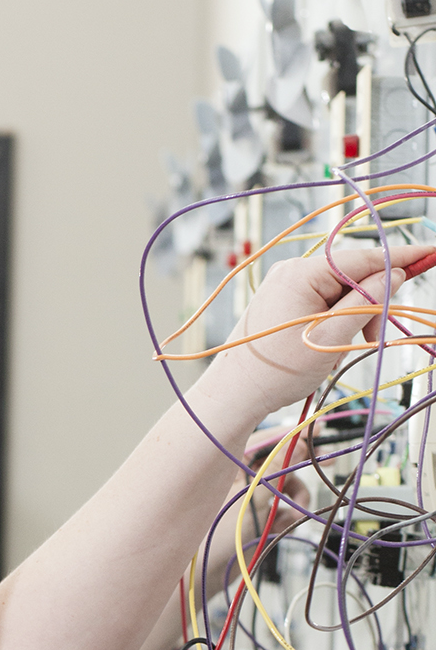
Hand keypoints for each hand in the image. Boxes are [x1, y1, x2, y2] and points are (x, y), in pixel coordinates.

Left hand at [198, 428, 310, 598]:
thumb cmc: (215, 535)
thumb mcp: (253, 496)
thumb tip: (300, 442)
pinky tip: (284, 526)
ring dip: (297, 495)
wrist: (207, 575)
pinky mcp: (256, 516)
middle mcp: (239, 475)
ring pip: (284, 485)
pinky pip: (282, 507)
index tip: (318, 430)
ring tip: (296, 511)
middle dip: (300, 465)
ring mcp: (248, 496)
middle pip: (278, 460)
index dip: (293, 433)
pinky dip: (288, 514)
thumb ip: (278, 468)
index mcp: (229, 461)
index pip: (266, 438)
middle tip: (327, 460)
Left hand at [223, 238, 430, 410]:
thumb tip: (395, 276)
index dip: (402, 258)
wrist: (232, 395)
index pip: (364, 257)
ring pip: (339, 292)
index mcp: (302, 273)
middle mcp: (291, 271)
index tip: (432, 254)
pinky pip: (322, 302)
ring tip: (343, 350)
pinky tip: (328, 347)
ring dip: (353, 318)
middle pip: (353, 275)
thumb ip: (367, 304)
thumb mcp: (332, 338)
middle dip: (370, 305)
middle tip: (373, 339)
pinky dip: (335, 322)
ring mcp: (284, 285)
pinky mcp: (282, 301)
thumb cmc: (276, 371)